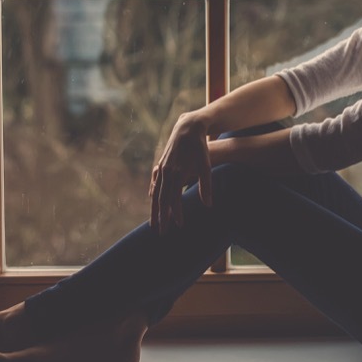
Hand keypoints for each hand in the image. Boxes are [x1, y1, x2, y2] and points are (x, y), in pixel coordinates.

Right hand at [149, 113, 212, 234]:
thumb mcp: (205, 165)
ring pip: (155, 193)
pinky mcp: (161, 165)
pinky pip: (155, 184)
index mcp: (176, 173)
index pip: (173, 198)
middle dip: (161, 217)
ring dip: (154, 209)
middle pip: (161, 199)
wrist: (188, 127)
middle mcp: (165, 172)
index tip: (179, 226)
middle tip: (161, 233)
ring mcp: (161, 168)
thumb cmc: (199, 147)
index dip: (176, 213)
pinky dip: (154, 195)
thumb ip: (206, 185)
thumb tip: (208, 205)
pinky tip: (153, 201)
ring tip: (153, 223)